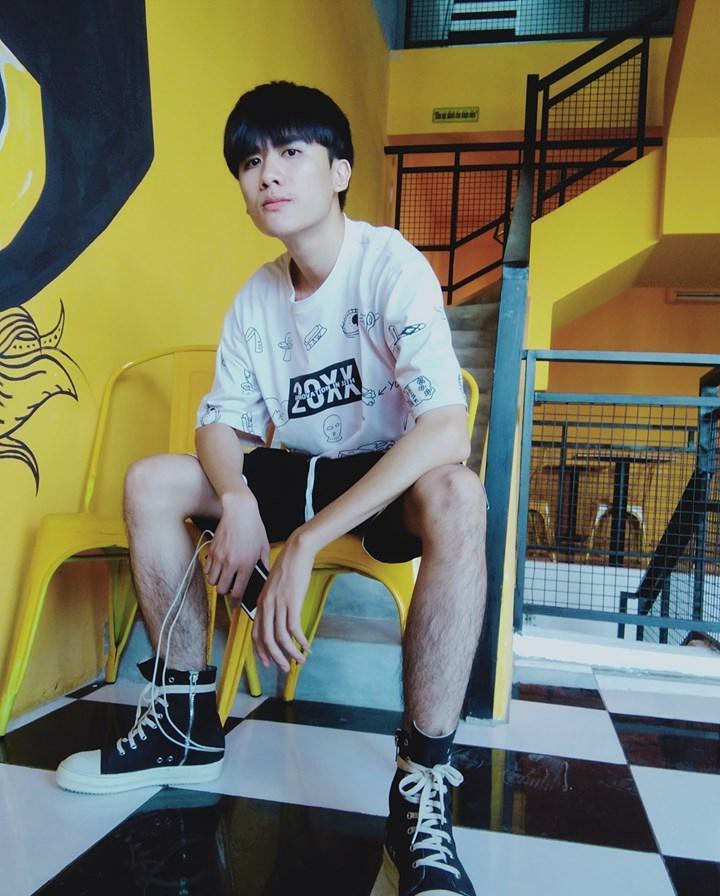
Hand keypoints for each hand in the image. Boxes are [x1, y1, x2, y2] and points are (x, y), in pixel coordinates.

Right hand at [203, 490, 269, 599]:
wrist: (239, 511)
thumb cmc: (253, 528)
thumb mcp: (263, 548)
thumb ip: (263, 565)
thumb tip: (263, 578)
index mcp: (246, 564)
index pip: (238, 591)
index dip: (237, 601)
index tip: (238, 604)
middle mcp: (231, 562)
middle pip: (221, 589)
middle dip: (226, 591)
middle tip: (231, 587)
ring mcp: (219, 557)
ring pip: (212, 581)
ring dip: (218, 582)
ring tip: (225, 577)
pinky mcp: (212, 550)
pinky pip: (207, 569)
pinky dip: (211, 572)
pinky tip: (219, 567)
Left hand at [253, 531, 312, 672]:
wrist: (296, 552)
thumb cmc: (287, 567)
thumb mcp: (274, 586)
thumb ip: (272, 602)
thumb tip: (278, 617)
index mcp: (260, 603)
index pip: (256, 633)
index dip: (261, 651)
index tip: (267, 663)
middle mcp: (266, 606)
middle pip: (267, 640)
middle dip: (276, 658)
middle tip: (285, 668)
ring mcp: (278, 604)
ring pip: (281, 637)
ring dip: (291, 652)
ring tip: (300, 660)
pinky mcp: (292, 602)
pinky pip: (293, 628)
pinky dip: (300, 641)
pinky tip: (306, 646)